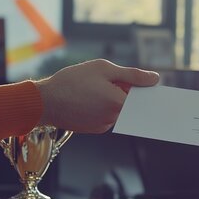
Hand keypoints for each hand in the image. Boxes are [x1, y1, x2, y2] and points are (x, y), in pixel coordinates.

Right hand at [36, 59, 158, 132]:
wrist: (43, 101)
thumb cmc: (71, 81)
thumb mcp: (103, 69)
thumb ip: (132, 75)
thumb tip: (154, 79)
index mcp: (118, 103)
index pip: (143, 98)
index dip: (146, 90)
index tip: (153, 89)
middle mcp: (114, 118)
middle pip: (130, 104)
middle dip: (125, 92)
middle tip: (108, 81)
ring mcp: (104, 125)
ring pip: (118, 110)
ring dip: (113, 99)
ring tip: (92, 89)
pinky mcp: (95, 129)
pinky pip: (107, 116)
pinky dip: (103, 107)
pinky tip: (87, 99)